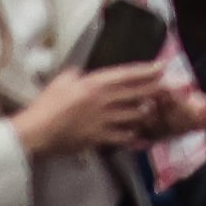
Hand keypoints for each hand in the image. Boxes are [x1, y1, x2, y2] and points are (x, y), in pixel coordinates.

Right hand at [13, 60, 178, 159]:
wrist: (37, 132)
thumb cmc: (46, 105)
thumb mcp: (62, 81)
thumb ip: (77, 75)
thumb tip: (83, 74)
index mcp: (95, 83)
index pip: (127, 74)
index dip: (147, 70)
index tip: (162, 67)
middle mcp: (104, 100)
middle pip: (137, 93)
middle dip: (155, 90)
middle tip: (168, 87)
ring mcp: (104, 120)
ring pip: (135, 115)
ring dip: (145, 113)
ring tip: (153, 111)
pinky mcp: (100, 138)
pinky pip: (123, 136)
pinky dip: (132, 136)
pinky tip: (138, 135)